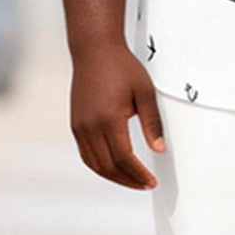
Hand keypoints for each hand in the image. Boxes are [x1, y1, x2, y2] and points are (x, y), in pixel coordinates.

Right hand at [70, 41, 165, 189]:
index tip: (151, 181)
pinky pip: (86, 155)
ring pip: (95, 164)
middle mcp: (90, 125)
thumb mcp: (145, 93)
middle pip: (109, 166)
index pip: (125, 158)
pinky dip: (101, 167)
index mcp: (108, 118)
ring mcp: (80, 126)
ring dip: (114, 177)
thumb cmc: (121, 67)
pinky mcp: (75, 125)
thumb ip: (153, 124)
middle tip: (145, 184)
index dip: (139, 174)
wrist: (94, 50)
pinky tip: (115, 169)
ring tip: (133, 181)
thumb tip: (159, 149)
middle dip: (129, 180)